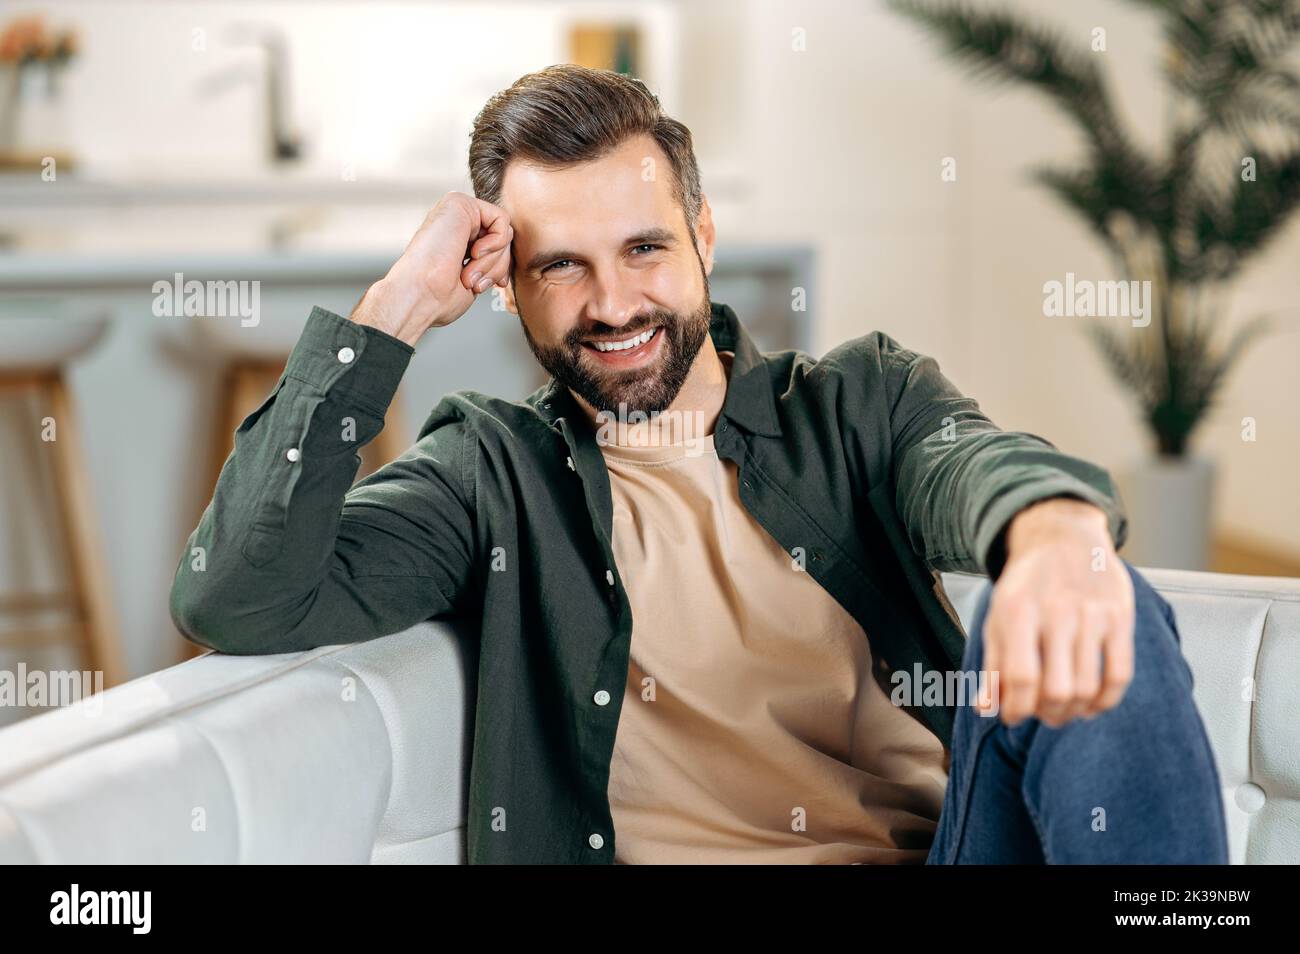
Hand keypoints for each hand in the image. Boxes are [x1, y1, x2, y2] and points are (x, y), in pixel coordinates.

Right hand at [350, 191, 513, 345]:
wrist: (421, 294)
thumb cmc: (439, 297)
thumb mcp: (474, 279)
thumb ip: (489, 263)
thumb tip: (505, 258)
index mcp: (457, 240)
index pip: (497, 247)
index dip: (500, 268)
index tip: (492, 286)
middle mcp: (455, 223)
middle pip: (503, 239)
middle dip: (496, 267)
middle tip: (473, 283)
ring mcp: (456, 212)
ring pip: (503, 232)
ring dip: (492, 262)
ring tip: (467, 275)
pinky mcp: (459, 202)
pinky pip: (501, 220)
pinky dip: (496, 243)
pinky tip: (474, 253)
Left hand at [976, 498, 1134, 727]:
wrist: (1063, 537)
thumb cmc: (1026, 586)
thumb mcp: (998, 617)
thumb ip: (992, 665)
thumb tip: (985, 709)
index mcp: (1018, 610)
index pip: (1020, 677)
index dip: (1015, 709)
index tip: (1013, 717)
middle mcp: (1056, 611)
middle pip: (1057, 689)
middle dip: (1047, 715)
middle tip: (1042, 715)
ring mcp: (1092, 614)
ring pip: (1088, 687)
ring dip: (1074, 712)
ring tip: (1064, 710)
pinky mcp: (1120, 617)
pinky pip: (1120, 674)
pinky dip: (1106, 700)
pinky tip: (1091, 704)